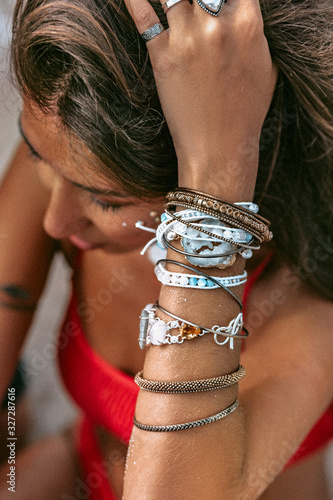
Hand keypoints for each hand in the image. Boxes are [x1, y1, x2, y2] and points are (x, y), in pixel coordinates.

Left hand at [124, 0, 277, 199]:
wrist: (220, 148)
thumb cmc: (246, 111)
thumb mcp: (266, 66)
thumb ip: (254, 31)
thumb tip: (244, 11)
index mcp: (248, 24)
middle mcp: (217, 25)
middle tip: (193, 4)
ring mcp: (188, 39)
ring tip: (170, 2)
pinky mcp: (162, 56)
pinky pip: (143, 14)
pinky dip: (133, 0)